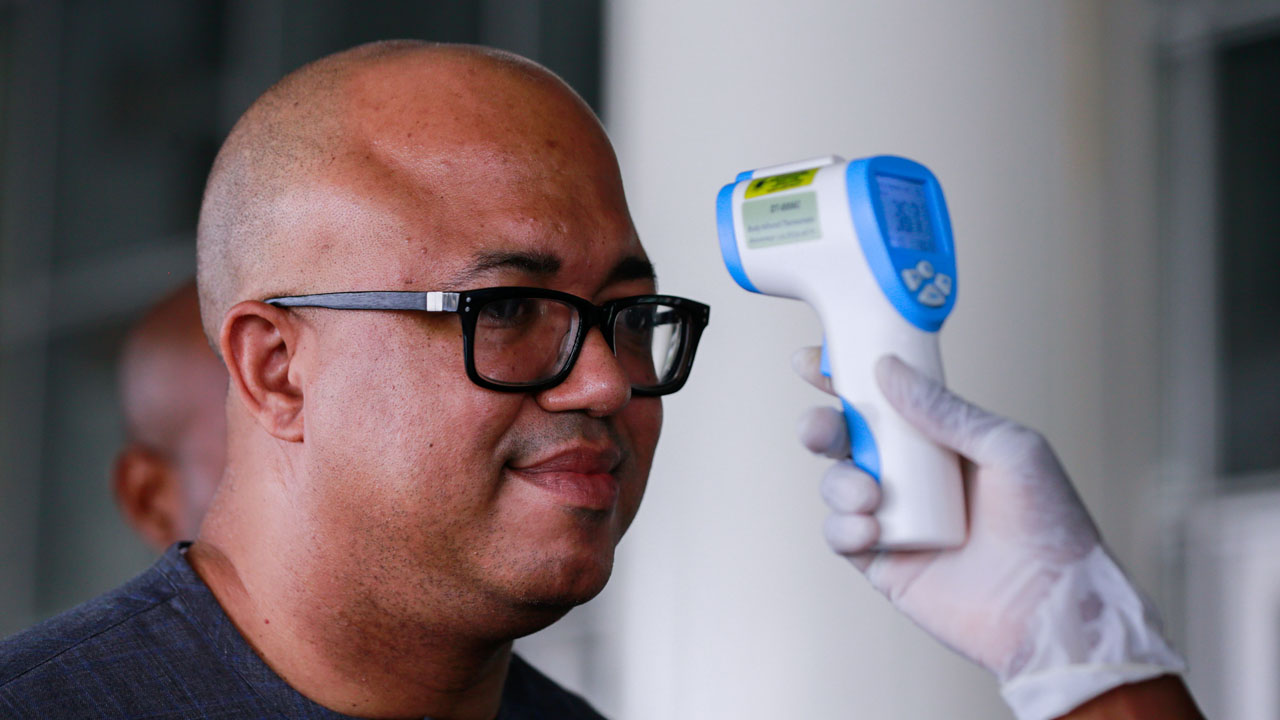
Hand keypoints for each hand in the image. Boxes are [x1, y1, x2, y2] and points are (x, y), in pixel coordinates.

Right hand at [793, 349, 1185, 719]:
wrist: (1052, 607)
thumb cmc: (1050, 526)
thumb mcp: (1008, 449)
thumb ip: (945, 410)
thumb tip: (888, 370)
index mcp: (941, 441)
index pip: (884, 400)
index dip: (844, 377)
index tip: (811, 360)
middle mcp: (913, 476)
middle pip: (846, 439)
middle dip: (822, 427)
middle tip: (822, 429)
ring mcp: (896, 518)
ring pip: (837, 484)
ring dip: (840, 483)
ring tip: (871, 496)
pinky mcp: (884, 561)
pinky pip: (841, 534)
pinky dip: (844, 526)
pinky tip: (871, 528)